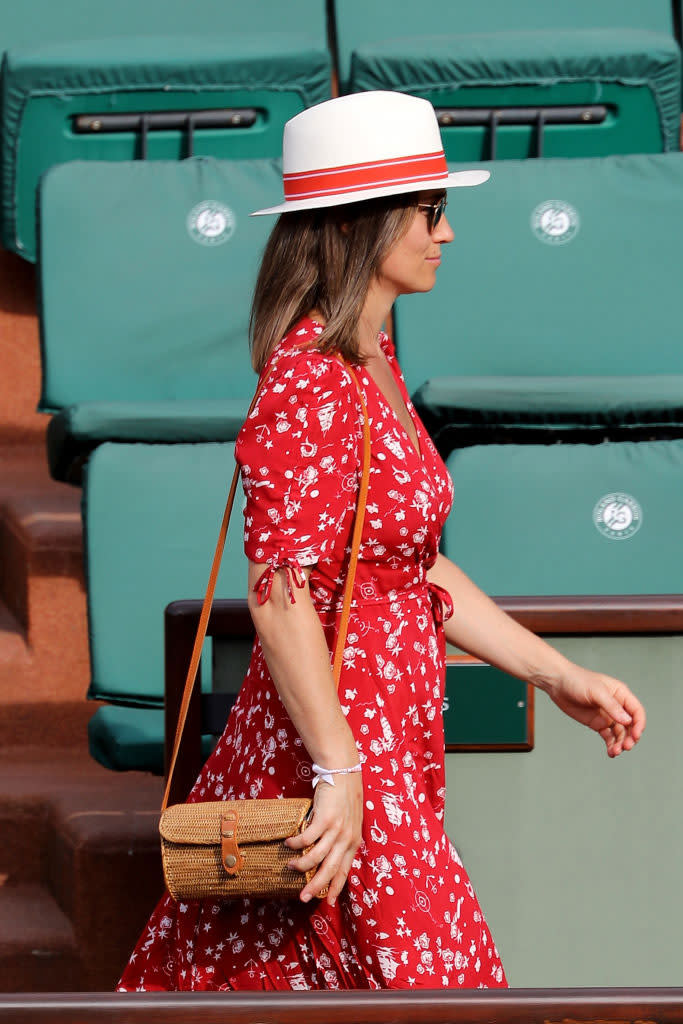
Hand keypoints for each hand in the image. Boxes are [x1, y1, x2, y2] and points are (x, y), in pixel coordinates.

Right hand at [285, 771, 362, 906]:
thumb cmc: (344, 798)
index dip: (337, 887)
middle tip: (303, 898)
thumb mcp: (350, 822)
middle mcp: (346, 839)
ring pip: (317, 856)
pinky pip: (307, 838)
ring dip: (301, 865)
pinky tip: (288, 844)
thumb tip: (329, 854)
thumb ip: (342, 838)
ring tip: (290, 867)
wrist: (344, 774)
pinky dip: (296, 844)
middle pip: (330, 869)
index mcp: (353, 842)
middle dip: (316, 886)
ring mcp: (336, 829)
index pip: (345, 870)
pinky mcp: (324, 819)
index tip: (329, 901)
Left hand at [546, 665, 645, 756]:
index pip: (637, 711)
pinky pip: (608, 737)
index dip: (639, 724)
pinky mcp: (597, 723)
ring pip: (620, 734)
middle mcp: (617, 706)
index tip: (636, 736)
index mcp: (621, 694)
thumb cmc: (577, 680)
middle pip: (630, 726)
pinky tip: (611, 752)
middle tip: (625, 747)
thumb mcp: (596, 691)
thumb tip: (628, 721)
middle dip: (630, 737)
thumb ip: (611, 706)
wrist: (557, 683)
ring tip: (615, 752)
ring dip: (620, 743)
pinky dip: (611, 745)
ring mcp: (607, 716)